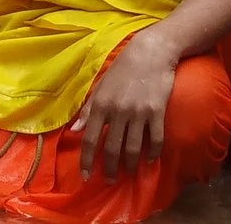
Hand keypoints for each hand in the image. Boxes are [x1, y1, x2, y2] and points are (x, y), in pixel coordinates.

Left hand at [71, 27, 178, 177]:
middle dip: (108, 168)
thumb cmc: (123, 67)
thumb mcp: (101, 85)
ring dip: (129, 165)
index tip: (85, 176)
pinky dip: (152, 154)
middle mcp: (118, 111)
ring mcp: (138, 112)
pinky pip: (155, 139)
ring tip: (128, 172)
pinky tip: (150, 160)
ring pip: (133, 148)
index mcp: (101, 104)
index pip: (89, 139)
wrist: (151, 51)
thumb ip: (88, 109)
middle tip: (108, 180)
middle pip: (111, 148)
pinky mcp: (157, 112)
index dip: (86, 160)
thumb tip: (74, 130)